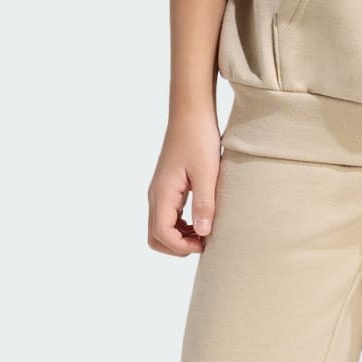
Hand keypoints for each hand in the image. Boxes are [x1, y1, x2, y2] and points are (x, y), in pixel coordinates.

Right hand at [149, 108, 223, 254]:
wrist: (191, 114)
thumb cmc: (199, 139)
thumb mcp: (207, 172)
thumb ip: (204, 204)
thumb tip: (202, 234)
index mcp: (163, 193)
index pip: (161, 234)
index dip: (181, 247)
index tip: (204, 243)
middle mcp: (155, 195)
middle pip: (155, 236)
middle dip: (177, 247)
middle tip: (203, 242)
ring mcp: (159, 191)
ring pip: (159, 228)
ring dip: (178, 237)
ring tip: (204, 233)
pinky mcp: (166, 187)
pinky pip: (166, 216)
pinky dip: (179, 226)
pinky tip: (200, 221)